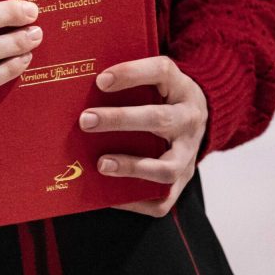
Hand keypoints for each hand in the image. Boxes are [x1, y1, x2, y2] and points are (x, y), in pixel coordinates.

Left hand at [78, 56, 207, 217]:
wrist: (198, 120)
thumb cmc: (160, 98)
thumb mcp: (155, 81)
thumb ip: (127, 80)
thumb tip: (75, 84)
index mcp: (181, 87)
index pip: (162, 72)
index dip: (132, 74)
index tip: (100, 80)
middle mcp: (190, 120)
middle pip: (159, 119)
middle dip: (119, 120)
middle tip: (85, 120)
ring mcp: (189, 153)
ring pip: (166, 166)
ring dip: (131, 166)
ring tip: (100, 164)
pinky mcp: (183, 181)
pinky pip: (162, 199)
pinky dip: (135, 202)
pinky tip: (109, 196)